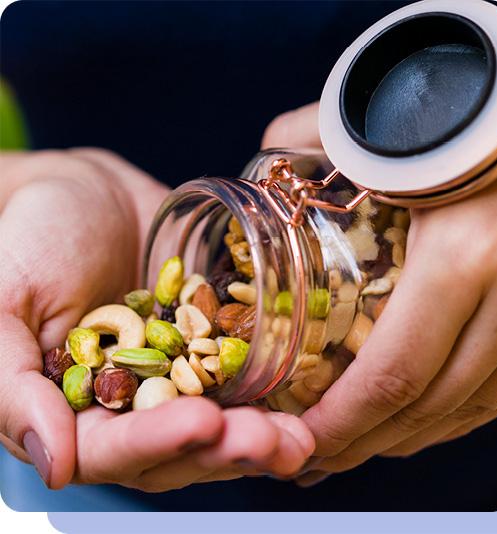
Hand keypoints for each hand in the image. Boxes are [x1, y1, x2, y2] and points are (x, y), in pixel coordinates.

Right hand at [0, 149, 314, 489]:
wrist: (82, 193)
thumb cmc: (28, 241)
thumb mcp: (5, 307)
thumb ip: (12, 387)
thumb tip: (52, 464)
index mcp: (75, 408)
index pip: (114, 449)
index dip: (157, 443)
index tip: (202, 424)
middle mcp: (131, 402)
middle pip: (179, 447)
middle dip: (226, 448)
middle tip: (274, 442)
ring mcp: (176, 372)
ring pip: (219, 420)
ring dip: (260, 432)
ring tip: (300, 436)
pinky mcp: (209, 340)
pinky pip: (241, 371)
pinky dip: (271, 386)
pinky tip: (305, 393)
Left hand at [262, 103, 496, 485]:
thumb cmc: (471, 110)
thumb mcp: (393, 129)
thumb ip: (315, 134)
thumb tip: (268, 142)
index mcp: (462, 257)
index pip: (391, 374)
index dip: (342, 423)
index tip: (300, 442)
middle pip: (428, 405)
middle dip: (365, 443)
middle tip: (314, 457)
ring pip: (468, 409)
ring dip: (407, 438)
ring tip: (355, 447)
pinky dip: (452, 415)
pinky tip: (416, 419)